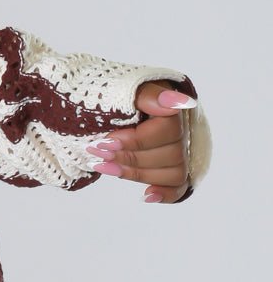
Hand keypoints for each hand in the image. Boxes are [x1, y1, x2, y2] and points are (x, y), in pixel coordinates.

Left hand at [85, 81, 195, 201]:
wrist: (97, 102)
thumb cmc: (113, 92)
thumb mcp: (124, 85)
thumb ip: (149, 94)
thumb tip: (177, 103)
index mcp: (174, 105)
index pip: (168, 129)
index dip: (136, 139)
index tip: (107, 142)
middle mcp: (184, 128)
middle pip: (172, 154)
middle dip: (130, 157)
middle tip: (97, 154)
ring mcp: (180, 150)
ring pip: (174, 173)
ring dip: (137, 174)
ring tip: (105, 168)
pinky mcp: (172, 168)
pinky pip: (179, 186)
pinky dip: (164, 193)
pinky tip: (146, 195)